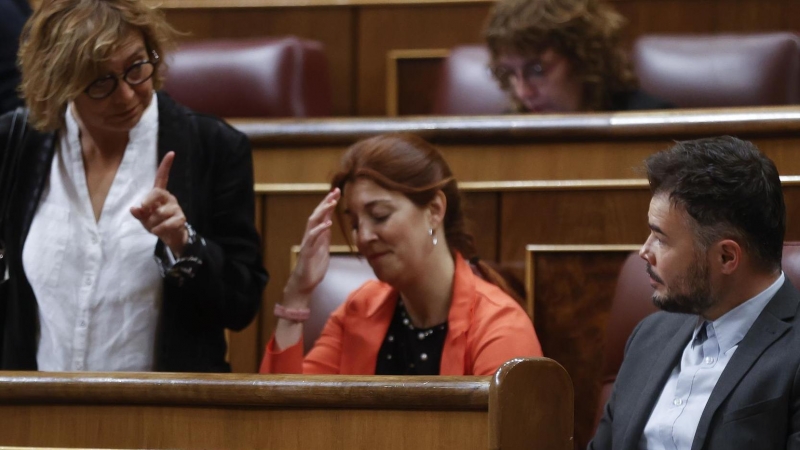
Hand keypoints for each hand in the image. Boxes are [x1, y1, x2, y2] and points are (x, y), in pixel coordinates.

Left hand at [130, 151, 187, 255]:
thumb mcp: (144, 219)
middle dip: (147, 203)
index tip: (171, 153)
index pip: (162, 178)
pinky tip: (159, 231)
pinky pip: (166, 223)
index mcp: (160, 195)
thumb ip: (139, 213)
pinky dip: (159, 230)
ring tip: (155, 226)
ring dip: (152, 223)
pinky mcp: (181, 219)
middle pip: (157, 193)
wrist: (172, 238)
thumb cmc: (157, 224)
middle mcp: (170, 198)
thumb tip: (134, 208)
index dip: (166, 166)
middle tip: (144, 211)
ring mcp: (176, 208)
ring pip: (158, 213)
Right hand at [284, 188, 340, 305]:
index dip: (329, 204)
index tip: (337, 192)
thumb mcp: (323, 250)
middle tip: (335, 191)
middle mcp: (311, 236)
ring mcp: (308, 243)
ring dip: (322, 212)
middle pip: (317, 215)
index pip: (322, 216)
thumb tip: (328, 225)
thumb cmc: (313, 268)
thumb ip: (325, 237)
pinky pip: (312, 238)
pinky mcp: (306, 252)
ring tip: (332, 203)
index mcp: (316, 235)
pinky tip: (327, 224)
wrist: (304, 284)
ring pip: (313, 223)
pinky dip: (319, 230)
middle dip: (326, 202)